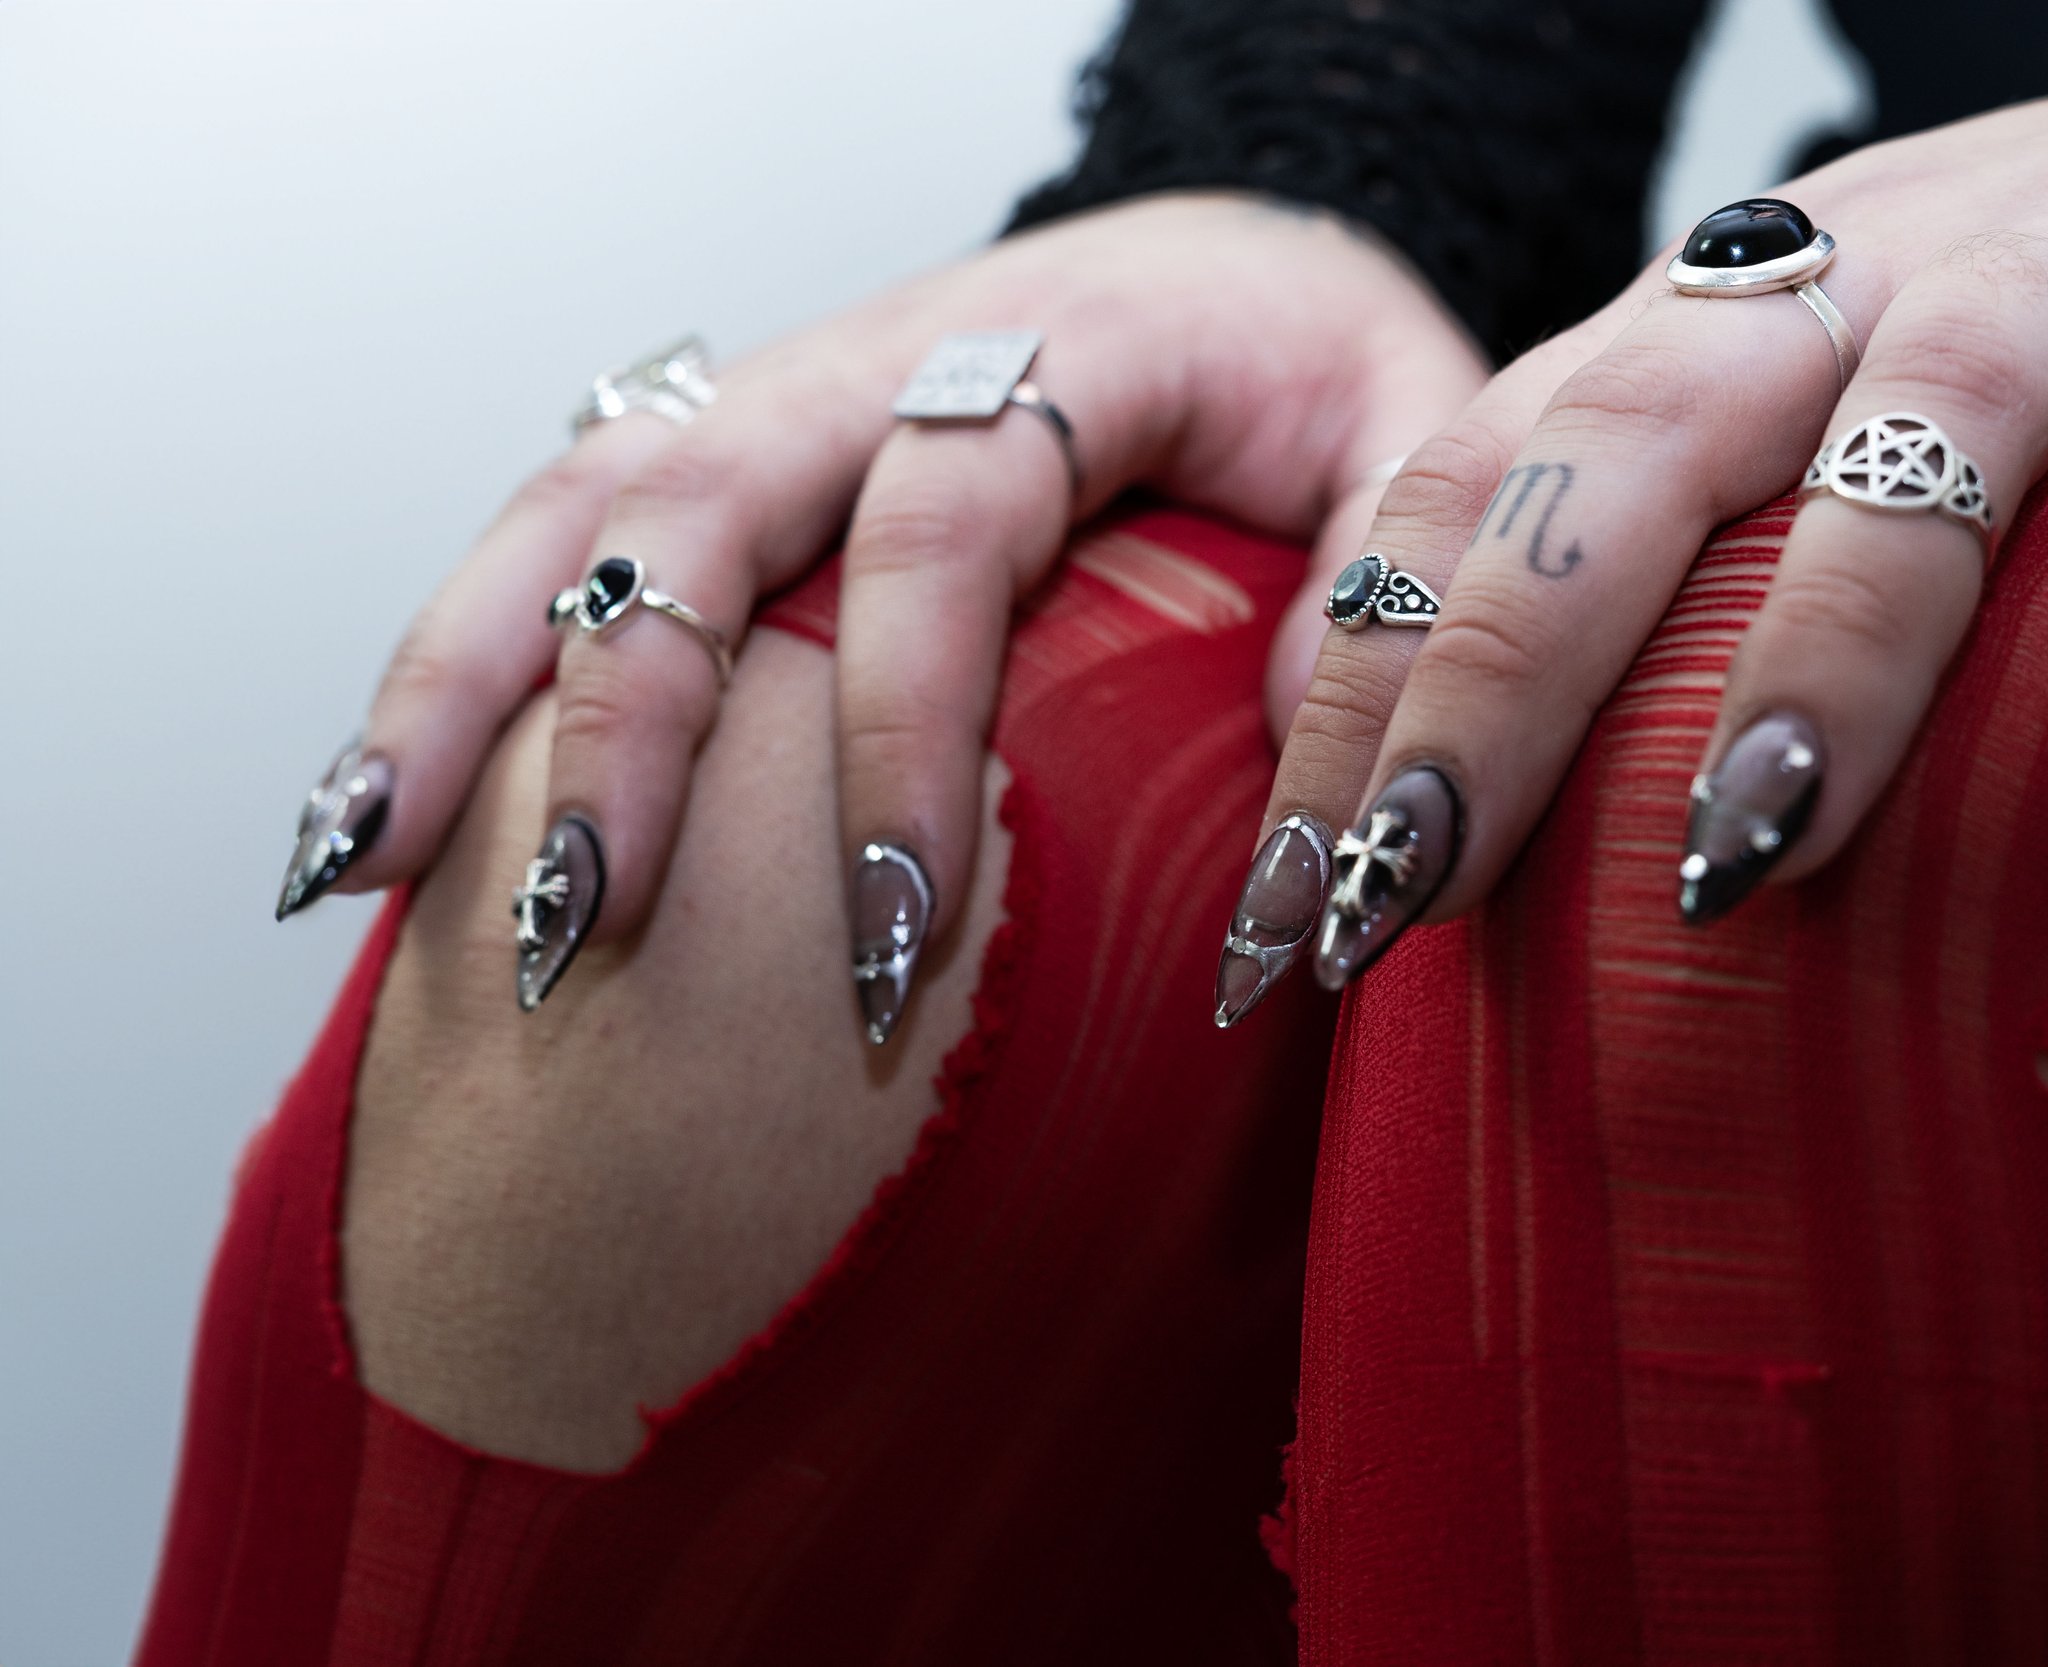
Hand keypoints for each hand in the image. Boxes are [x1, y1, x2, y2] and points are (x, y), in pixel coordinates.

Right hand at [275, 192, 1485, 1026]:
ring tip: (379, 866)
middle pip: (701, 500)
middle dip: (627, 720)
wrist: (1246, 276)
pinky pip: (563, 533)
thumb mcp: (1422, 450)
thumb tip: (1318, 819)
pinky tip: (386, 807)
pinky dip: (458, 662)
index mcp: (1074, 340)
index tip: (889, 918)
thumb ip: (1391, 597)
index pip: (946, 522)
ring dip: (469, 682)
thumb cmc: (1324, 387)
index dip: (901, 719)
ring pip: (581, 507)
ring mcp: (790, 398)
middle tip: (589, 924)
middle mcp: (895, 356)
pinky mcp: (737, 457)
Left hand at [1220, 9, 2047, 1019]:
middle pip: (1634, 454)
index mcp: (1697, 324)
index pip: (1474, 485)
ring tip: (1742, 857)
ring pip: (1931, 428)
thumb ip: (1596, 552)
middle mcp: (1850, 279)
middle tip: (1407, 890)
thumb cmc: (1983, 341)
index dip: (1360, 678)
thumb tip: (1380, 772)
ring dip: (1831, 649)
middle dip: (1503, 673)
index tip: (1289, 899)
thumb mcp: (1760, 422)